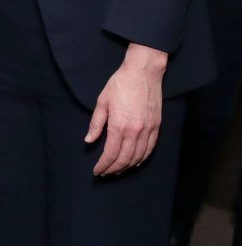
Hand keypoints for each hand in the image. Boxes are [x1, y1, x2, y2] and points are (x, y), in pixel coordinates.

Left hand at [85, 43, 166, 175]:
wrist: (143, 72)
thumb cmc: (120, 84)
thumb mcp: (102, 101)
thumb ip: (96, 124)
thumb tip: (88, 140)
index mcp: (119, 125)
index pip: (110, 153)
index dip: (103, 165)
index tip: (97, 171)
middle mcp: (135, 131)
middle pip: (124, 159)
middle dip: (113, 169)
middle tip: (105, 173)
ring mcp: (148, 130)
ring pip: (138, 157)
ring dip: (127, 167)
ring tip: (117, 170)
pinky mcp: (156, 127)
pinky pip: (149, 149)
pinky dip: (141, 159)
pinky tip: (135, 162)